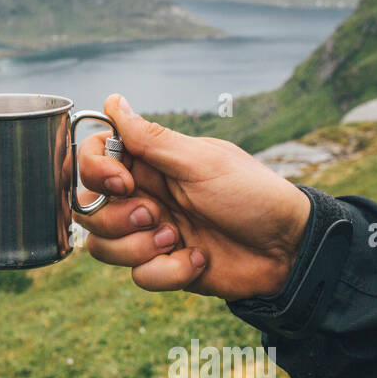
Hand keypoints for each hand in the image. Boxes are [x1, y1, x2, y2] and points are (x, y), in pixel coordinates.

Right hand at [75, 94, 310, 300]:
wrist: (287, 249)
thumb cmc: (251, 194)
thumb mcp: (201, 161)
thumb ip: (151, 138)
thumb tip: (111, 101)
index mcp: (149, 163)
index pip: (92, 158)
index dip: (95, 171)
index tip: (122, 181)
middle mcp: (143, 195)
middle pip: (89, 208)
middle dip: (118, 218)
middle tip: (156, 215)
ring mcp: (150, 233)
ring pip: (103, 247)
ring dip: (140, 248)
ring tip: (178, 238)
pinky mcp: (163, 266)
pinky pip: (138, 277)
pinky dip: (169, 271)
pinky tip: (199, 260)